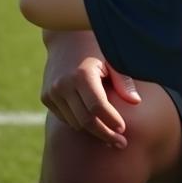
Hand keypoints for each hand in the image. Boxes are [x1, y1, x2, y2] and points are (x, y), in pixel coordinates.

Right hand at [40, 30, 141, 148]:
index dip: (111, 120)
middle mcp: (63, 84)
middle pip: (85, 119)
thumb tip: (136, 102)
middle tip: (121, 143)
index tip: (124, 130)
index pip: (97, 106)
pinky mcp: (45, 96)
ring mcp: (51, 91)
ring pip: (75, 122)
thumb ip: (124, 81)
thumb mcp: (114, 60)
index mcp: (82, 74)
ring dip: (93, 131)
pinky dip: (80, 123)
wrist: (67, 39)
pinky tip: (95, 124)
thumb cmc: (99, 50)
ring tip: (112, 137)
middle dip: (104, 133)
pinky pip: (65, 118)